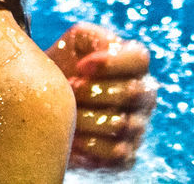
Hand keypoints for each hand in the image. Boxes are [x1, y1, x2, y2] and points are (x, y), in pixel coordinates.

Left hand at [45, 22, 156, 168]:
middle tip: (69, 88)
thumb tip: (102, 57)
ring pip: (120, 124)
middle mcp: (144, 94)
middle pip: (132, 92)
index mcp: (135, 63)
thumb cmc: (67, 64)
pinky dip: (90, 146)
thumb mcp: (76, 40)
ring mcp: (138, 125)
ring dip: (86, 118)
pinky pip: (117, 154)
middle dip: (93, 91)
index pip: (140, 59)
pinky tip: (72, 137)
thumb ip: (93, 38)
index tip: (80, 65)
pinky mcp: (127, 154)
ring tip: (67, 112)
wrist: (50, 97)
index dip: (111, 63)